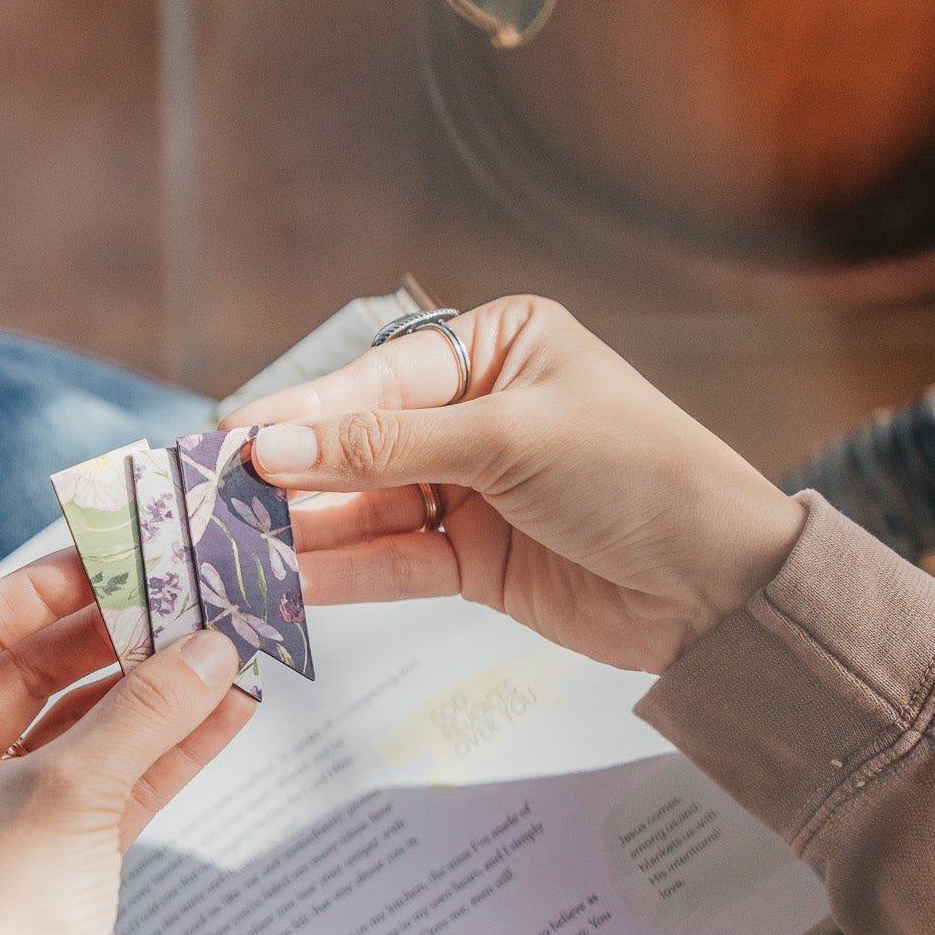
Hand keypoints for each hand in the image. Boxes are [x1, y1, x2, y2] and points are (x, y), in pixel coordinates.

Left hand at [0, 552, 249, 934]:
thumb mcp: (69, 793)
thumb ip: (145, 710)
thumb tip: (214, 644)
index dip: (49, 586)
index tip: (120, 551)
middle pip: (35, 671)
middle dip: (117, 636)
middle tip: (188, 591)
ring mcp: (0, 811)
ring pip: (85, 723)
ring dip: (155, 688)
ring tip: (225, 640)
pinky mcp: (57, 852)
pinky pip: (117, 776)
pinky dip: (170, 745)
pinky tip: (231, 705)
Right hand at [228, 296, 803, 675]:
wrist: (726, 588)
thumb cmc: (643, 477)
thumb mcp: (512, 441)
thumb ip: (389, 448)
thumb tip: (276, 445)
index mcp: (498, 347)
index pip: (376, 379)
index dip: (302, 414)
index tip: (230, 441)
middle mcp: (477, 411)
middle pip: (359, 442)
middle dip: (288, 475)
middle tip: (208, 499)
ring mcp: (472, 488)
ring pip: (365, 506)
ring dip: (301, 529)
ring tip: (228, 547)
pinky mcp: (474, 559)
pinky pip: (391, 559)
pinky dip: (340, 572)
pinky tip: (283, 581)